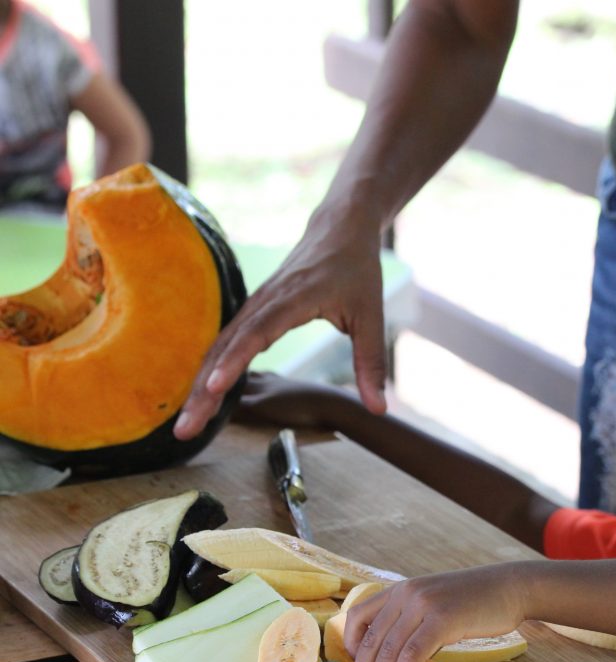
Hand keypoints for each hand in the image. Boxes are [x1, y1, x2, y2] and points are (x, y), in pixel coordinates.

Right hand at [173, 205, 387, 440]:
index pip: (257, 333)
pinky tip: (197, 398)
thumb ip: (371, 363)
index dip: (234, 360)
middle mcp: (264, 301)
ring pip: (217, 349)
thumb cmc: (355, 268)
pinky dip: (207, 371)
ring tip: (184, 424)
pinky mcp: (250, 312)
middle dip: (203, 390)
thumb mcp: (371, 315)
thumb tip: (378, 408)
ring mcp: (253, 306)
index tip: (214, 387)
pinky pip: (222, 344)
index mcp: (293, 298)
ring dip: (198, 386)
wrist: (339, 227)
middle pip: (225, 348)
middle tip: (184, 428)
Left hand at [344, 565, 527, 661]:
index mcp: (399, 590)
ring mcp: (422, 604)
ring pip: (389, 650)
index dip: (350, 648)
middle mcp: (405, 594)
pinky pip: (413, 653)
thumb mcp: (433, 604)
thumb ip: (411, 623)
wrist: (509, 588)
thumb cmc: (474, 603)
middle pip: (371, 640)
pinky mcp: (442, 619)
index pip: (356, 617)